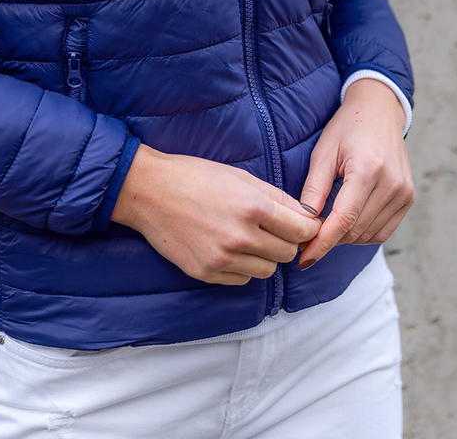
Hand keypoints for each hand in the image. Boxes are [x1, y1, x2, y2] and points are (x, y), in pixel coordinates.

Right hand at [112, 145, 320, 284]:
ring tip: (249, 238)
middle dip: (286, 242)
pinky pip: (242, 280)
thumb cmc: (194, 176)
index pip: (301, 230)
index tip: (303, 226)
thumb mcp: (240, 177)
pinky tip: (229, 248)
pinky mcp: (206, 273)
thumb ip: (276, 197)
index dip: (306, 228)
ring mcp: (222, 258)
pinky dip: (242, 268)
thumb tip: (306, 216)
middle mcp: (240, 236)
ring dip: (265, 257)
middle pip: (287, 253)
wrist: (149, 191)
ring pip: (267, 271)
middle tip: (273, 229)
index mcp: (252, 206)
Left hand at [298, 79, 414, 269]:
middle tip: (307, 239)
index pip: (343, 220)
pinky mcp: (408, 198)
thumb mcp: (323, 152)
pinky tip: (347, 224)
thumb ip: (314, 189)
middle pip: (355, 230)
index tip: (304, 259)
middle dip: (329, 240)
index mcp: (367, 169)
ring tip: (326, 226)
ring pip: (369, 234)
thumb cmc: (347, 128)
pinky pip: (383, 231)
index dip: (322, 243)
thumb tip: (303, 222)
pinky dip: (363, 234)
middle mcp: (391, 183)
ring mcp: (404, 192)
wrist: (380, 111)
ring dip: (345, 237)